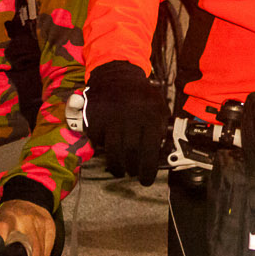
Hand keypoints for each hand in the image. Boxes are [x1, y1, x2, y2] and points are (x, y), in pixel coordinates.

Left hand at [0, 200, 55, 255]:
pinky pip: (49, 248)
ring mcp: (40, 223)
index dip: (1, 243)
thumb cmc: (12, 213)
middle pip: (29, 248)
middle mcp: (26, 219)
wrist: (29, 195)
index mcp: (8, 217)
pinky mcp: (50, 226)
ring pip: (41, 250)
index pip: (2, 229)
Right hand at [82, 61, 168, 185]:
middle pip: (130, 154)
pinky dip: (103, 148)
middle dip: (132, 169)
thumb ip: (160, 129)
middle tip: (133, 173)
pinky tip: (108, 145)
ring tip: (120, 170)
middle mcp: (130, 119)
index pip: (149, 151)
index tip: (146, 180)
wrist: (116, 74)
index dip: (147, 170)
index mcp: (150, 117)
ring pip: (113, 153)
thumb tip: (159, 155)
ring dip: (117, 166)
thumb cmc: (141, 95)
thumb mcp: (158, 107)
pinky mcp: (94, 120)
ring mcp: (110, 119)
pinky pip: (98, 142)